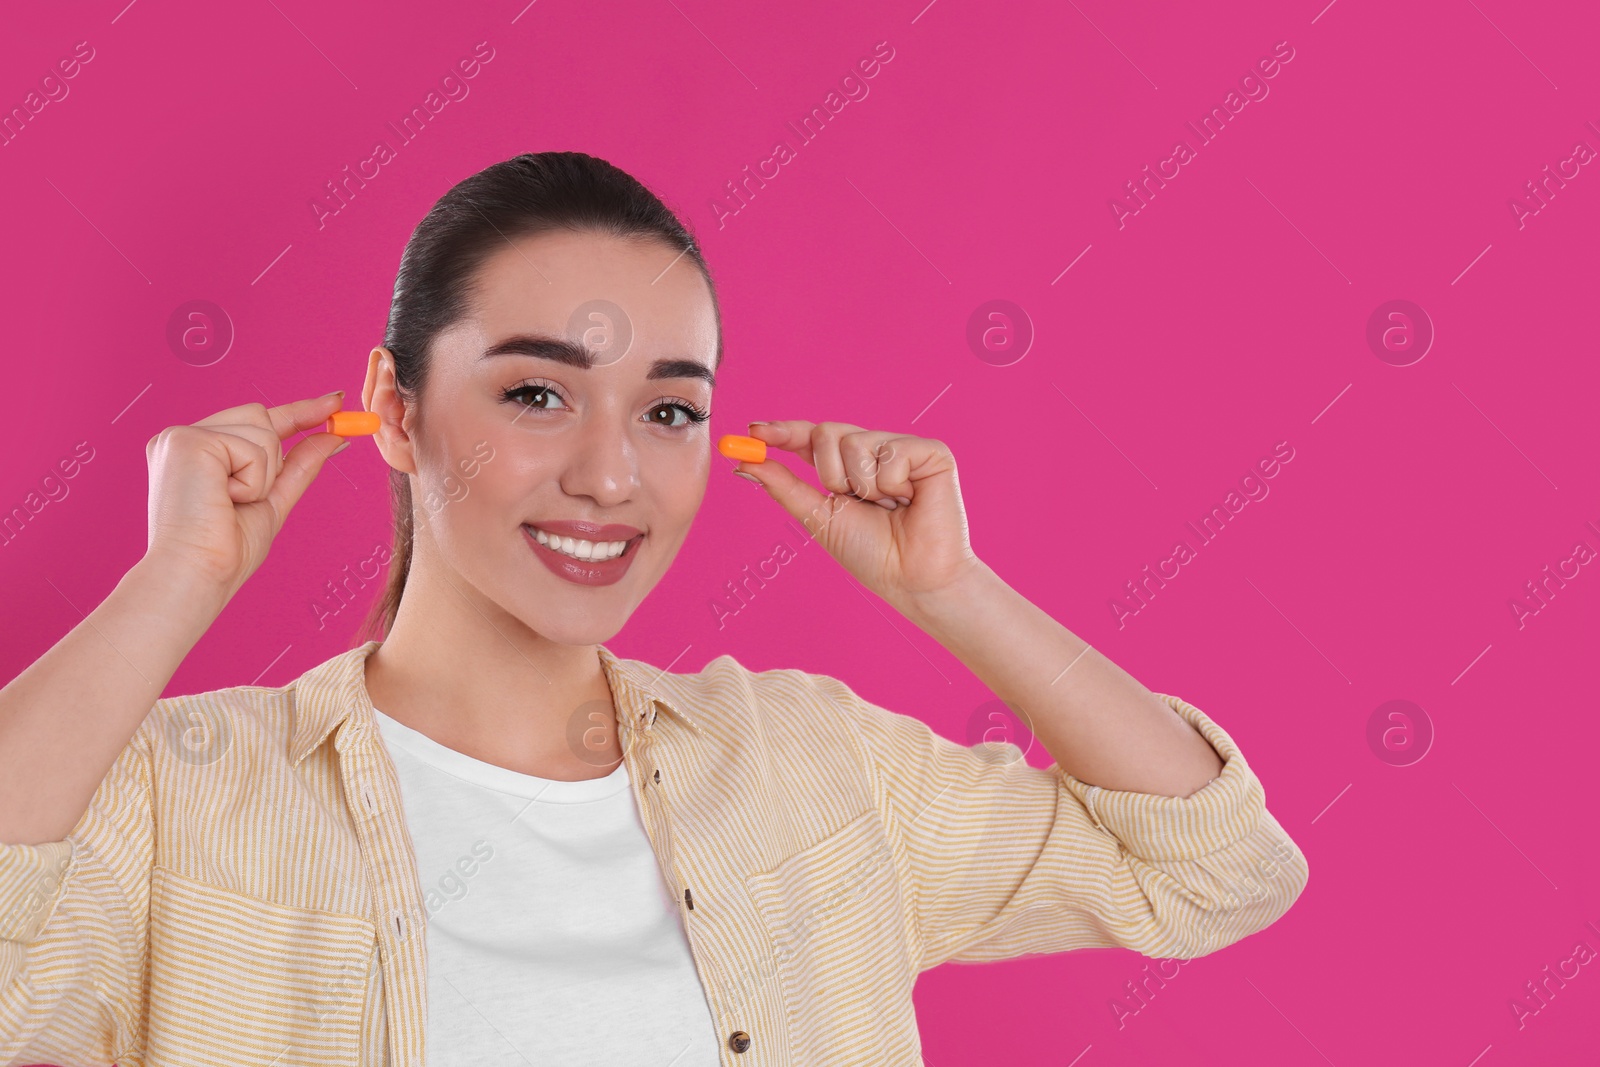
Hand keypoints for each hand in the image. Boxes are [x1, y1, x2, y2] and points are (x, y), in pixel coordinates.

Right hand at [143, 393, 350, 596]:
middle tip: (248, 497)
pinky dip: (252, 481)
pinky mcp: (187, 440)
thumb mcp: (272, 500)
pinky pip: (252, 449)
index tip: (334, 401)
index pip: (254, 420)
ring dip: (262, 476)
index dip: (298, 411)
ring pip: (263, 431)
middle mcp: (183, 438)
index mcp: (196, 452)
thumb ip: (298, 466)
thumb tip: (334, 438)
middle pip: (260, 416)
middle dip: (275, 457)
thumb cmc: (225, 549)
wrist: (196, 574)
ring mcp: (182, 436)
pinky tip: (224, 500)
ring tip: (229, 504)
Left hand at [730, 421, 983, 608]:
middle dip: (829, 474)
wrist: (912, 579)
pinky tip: (909, 500)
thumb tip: (742, 463)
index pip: (810, 438)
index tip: (754, 431)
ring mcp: (902, 449)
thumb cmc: (871, 554)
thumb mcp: (818, 517)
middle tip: (853, 502)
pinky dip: (892, 483)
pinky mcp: (931, 452)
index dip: (783, 432)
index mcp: (846, 467)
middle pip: (827, 432)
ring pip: (855, 441)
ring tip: (889, 506)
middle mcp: (873, 451)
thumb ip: (784, 486)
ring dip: (863, 485)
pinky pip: (891, 451)